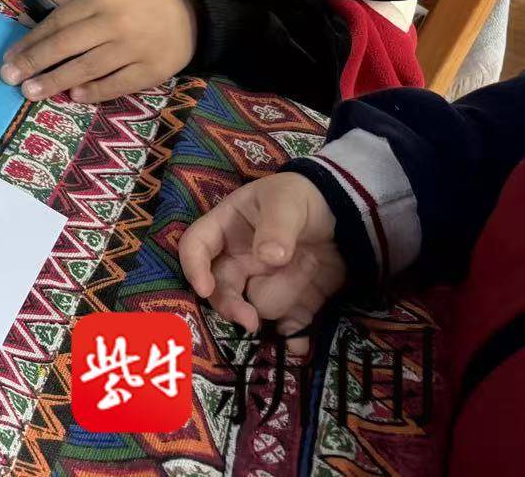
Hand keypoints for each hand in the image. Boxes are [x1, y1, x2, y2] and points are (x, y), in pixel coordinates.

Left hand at [0, 0, 196, 103]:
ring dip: (56, 81)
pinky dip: (94, 92)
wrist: (191, 13)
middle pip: (67, 45)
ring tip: (31, 92)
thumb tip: (37, 27)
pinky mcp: (151, 70)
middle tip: (10, 78)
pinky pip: (117, 85)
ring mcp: (134, 48)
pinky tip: (74, 96)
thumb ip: (74, 7)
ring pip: (88, 67)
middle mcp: (114, 22)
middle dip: (34, 63)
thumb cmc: (138, 4)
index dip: (31, 42)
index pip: (57, 23)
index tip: (9, 57)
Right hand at [178, 171, 345, 352]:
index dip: (194, 267)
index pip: (195, 247)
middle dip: (232, 306)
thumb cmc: (303, 196)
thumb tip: (269, 257)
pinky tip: (300, 342)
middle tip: (250, 321)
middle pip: (220, 289)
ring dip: (286, 294)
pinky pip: (287, 326)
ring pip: (258, 304)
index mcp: (226, 228)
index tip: (205, 288)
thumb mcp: (287, 201)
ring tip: (313, 266)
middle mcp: (239, 259)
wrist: (344, 212)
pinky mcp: (292, 301)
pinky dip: (294, 336)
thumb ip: (277, 227)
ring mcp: (265, 282)